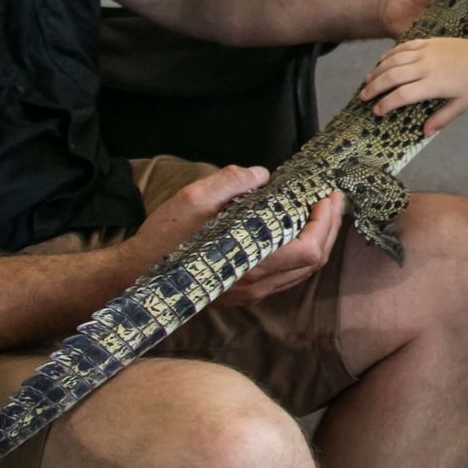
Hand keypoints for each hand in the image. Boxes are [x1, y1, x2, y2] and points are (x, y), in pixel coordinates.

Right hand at [124, 165, 341, 306]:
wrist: (137, 276)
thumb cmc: (163, 240)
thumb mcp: (194, 199)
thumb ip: (231, 181)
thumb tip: (261, 174)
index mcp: (250, 264)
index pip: (310, 249)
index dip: (327, 221)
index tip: (328, 194)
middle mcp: (257, 285)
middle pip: (314, 261)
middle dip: (329, 226)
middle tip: (330, 198)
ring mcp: (252, 292)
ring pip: (303, 270)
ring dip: (317, 238)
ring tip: (316, 209)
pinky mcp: (246, 292)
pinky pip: (287, 274)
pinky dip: (300, 249)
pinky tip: (293, 227)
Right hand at [361, 35, 467, 133]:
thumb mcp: (461, 105)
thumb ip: (442, 119)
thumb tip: (424, 134)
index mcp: (434, 84)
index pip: (403, 95)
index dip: (386, 104)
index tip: (377, 112)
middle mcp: (426, 67)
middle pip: (392, 77)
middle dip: (374, 87)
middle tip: (363, 96)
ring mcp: (425, 52)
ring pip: (393, 60)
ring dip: (377, 71)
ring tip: (367, 81)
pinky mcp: (426, 42)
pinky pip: (402, 47)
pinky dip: (389, 55)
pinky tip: (381, 63)